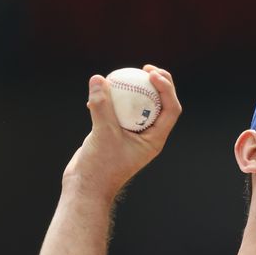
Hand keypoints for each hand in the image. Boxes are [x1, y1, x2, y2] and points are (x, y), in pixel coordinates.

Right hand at [62, 64, 182, 200]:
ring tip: (121, 75)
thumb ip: (102, 106)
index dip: (167, 88)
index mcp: (154, 139)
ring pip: (137, 105)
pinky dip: (110, 99)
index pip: (171, 110)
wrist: (85, 186)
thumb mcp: (102, 134)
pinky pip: (117, 110)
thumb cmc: (100, 167)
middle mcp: (146, 135)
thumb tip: (99, 79)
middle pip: (159, 104)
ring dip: (131, 89)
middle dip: (156, 84)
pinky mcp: (114, 132)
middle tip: (145, 68)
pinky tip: (96, 93)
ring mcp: (130, 133)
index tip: (151, 74)